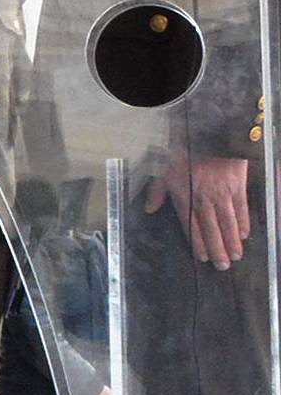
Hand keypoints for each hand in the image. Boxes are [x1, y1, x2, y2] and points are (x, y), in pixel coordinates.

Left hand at [145, 153, 248, 268]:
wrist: (206, 129)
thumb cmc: (181, 146)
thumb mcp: (161, 165)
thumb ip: (157, 190)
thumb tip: (150, 209)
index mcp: (183, 194)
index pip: (191, 225)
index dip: (197, 243)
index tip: (202, 257)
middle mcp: (203, 197)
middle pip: (211, 229)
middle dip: (217, 249)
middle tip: (222, 266)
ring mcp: (222, 192)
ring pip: (227, 222)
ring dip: (232, 241)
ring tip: (235, 256)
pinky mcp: (237, 183)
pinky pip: (241, 207)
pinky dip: (243, 222)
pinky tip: (244, 234)